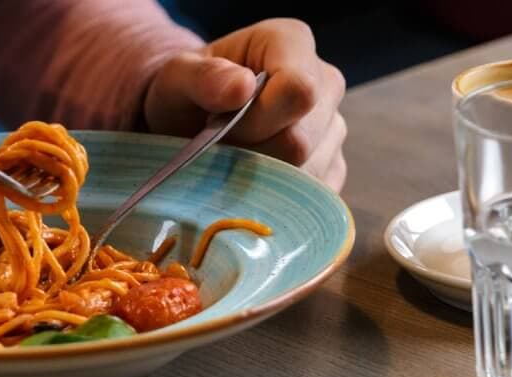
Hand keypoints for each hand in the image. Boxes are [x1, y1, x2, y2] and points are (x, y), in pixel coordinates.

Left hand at [143, 19, 346, 190]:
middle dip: (253, 154)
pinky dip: (277, 197)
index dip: (258, 120)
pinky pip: (313, 197)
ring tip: (236, 157)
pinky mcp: (333, 168)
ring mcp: (333, 129)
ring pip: (308, 174)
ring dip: (262, 178)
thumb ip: (201, 77)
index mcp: (292, 43)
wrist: (195, 122)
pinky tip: (254, 177)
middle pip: (302, 140)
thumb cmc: (189, 93)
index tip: (222, 125)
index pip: (299, 90)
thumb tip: (241, 87)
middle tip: (222, 145)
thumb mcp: (178, 78)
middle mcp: (325, 82)